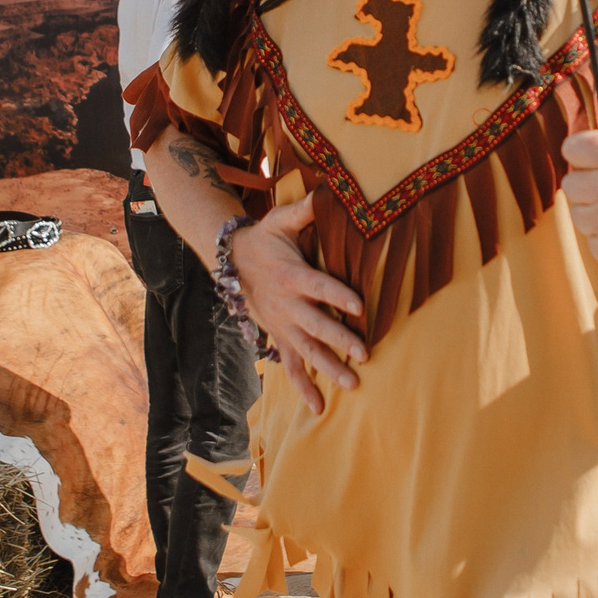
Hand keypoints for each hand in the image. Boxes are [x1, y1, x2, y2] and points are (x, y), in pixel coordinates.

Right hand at [228, 197, 366, 414]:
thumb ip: (305, 210)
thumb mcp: (281, 220)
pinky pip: (290, 367)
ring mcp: (282, 326)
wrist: (232, 263)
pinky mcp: (279, 338)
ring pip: (306, 351)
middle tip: (364, 354)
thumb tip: (328, 191)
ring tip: (352, 384)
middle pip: (315, 324)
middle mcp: (287, 305)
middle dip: (339, 340)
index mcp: (291, 275)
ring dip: (328, 368)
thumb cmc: (265, 239)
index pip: (318, 285)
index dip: (337, 295)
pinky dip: (303, 387)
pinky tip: (319, 407)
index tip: (359, 306)